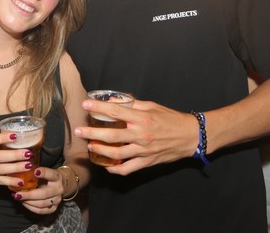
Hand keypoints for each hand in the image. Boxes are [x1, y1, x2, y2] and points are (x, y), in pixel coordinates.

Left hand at [12, 167, 63, 214]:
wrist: (62, 184)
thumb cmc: (49, 176)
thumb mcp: (46, 171)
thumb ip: (36, 172)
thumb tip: (20, 171)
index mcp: (57, 177)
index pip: (51, 175)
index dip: (44, 173)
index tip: (35, 171)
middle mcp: (58, 189)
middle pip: (44, 194)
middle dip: (29, 195)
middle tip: (17, 194)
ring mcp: (57, 200)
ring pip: (41, 204)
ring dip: (28, 202)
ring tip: (18, 198)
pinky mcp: (54, 208)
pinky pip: (41, 211)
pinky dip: (31, 208)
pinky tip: (24, 203)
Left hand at [73, 98, 195, 174]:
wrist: (191, 136)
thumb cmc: (171, 118)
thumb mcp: (152, 106)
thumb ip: (133, 104)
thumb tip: (114, 100)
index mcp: (142, 118)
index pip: (116, 111)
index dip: (99, 107)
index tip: (85, 105)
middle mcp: (141, 134)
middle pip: (111, 135)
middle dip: (91, 133)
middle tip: (78, 131)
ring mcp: (143, 150)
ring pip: (116, 153)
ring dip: (100, 151)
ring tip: (90, 146)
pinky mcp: (147, 162)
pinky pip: (127, 168)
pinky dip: (115, 169)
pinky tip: (107, 165)